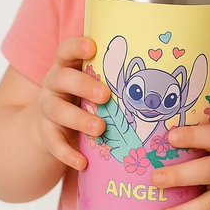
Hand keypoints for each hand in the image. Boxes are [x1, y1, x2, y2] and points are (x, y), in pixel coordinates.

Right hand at [31, 37, 109, 169]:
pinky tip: (82, 163)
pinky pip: (52, 142)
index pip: (66, 50)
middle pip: (62, 79)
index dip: (76, 46)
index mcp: (67, 66)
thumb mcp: (92, 81)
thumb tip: (165, 69)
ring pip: (56, 110)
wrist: (49, 124)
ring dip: (78, 120)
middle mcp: (53, 84)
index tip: (92, 47)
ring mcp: (47, 108)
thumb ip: (112, 75)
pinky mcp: (44, 132)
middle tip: (105, 95)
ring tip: (100, 128)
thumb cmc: (82, 96)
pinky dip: (67, 153)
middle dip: (83, 86)